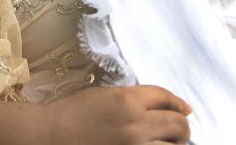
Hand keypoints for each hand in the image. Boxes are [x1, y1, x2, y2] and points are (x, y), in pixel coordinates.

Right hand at [51, 85, 190, 143]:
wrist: (50, 136)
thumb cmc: (73, 113)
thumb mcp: (105, 95)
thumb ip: (133, 98)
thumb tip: (160, 105)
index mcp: (128, 100)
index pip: (165, 97)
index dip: (177, 102)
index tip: (184, 109)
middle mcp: (136, 124)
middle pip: (178, 124)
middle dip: (182, 126)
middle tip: (179, 129)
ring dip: (175, 144)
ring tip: (169, 143)